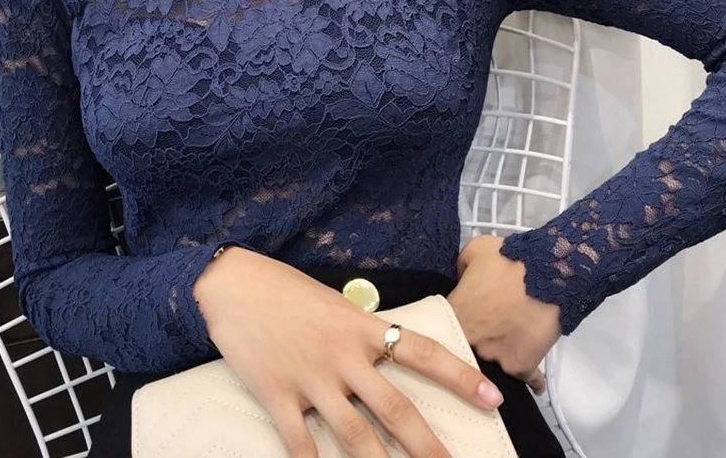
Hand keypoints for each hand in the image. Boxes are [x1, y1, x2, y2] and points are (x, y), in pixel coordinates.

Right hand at [194, 247, 506, 457]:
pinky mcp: (277, 394)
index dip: (459, 375)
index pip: (422, 351)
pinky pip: (301, 443)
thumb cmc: (285, 288)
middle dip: (429, 447)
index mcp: (361, 326)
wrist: (234, 284)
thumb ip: (359, 330)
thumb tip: (384, 352)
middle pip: (396, 409)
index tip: (492, 397)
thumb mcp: (333, 301)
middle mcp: (343, 355)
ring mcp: (310, 378)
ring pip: (356, 436)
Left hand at [446, 235, 560, 394]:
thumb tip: (462, 278)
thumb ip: (461, 265)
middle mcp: (471, 341)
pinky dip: (532, 381)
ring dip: (498, 356)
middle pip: (465, 348)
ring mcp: (495, 358)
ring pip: (492, 364)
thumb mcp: (476, 249)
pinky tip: (534, 382)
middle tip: (485, 329)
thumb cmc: (512, 260)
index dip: (452, 321)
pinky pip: (526, 380)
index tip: (462, 318)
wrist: (551, 275)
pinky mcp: (521, 367)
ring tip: (508, 345)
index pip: (442, 326)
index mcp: (456, 314)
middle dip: (473, 341)